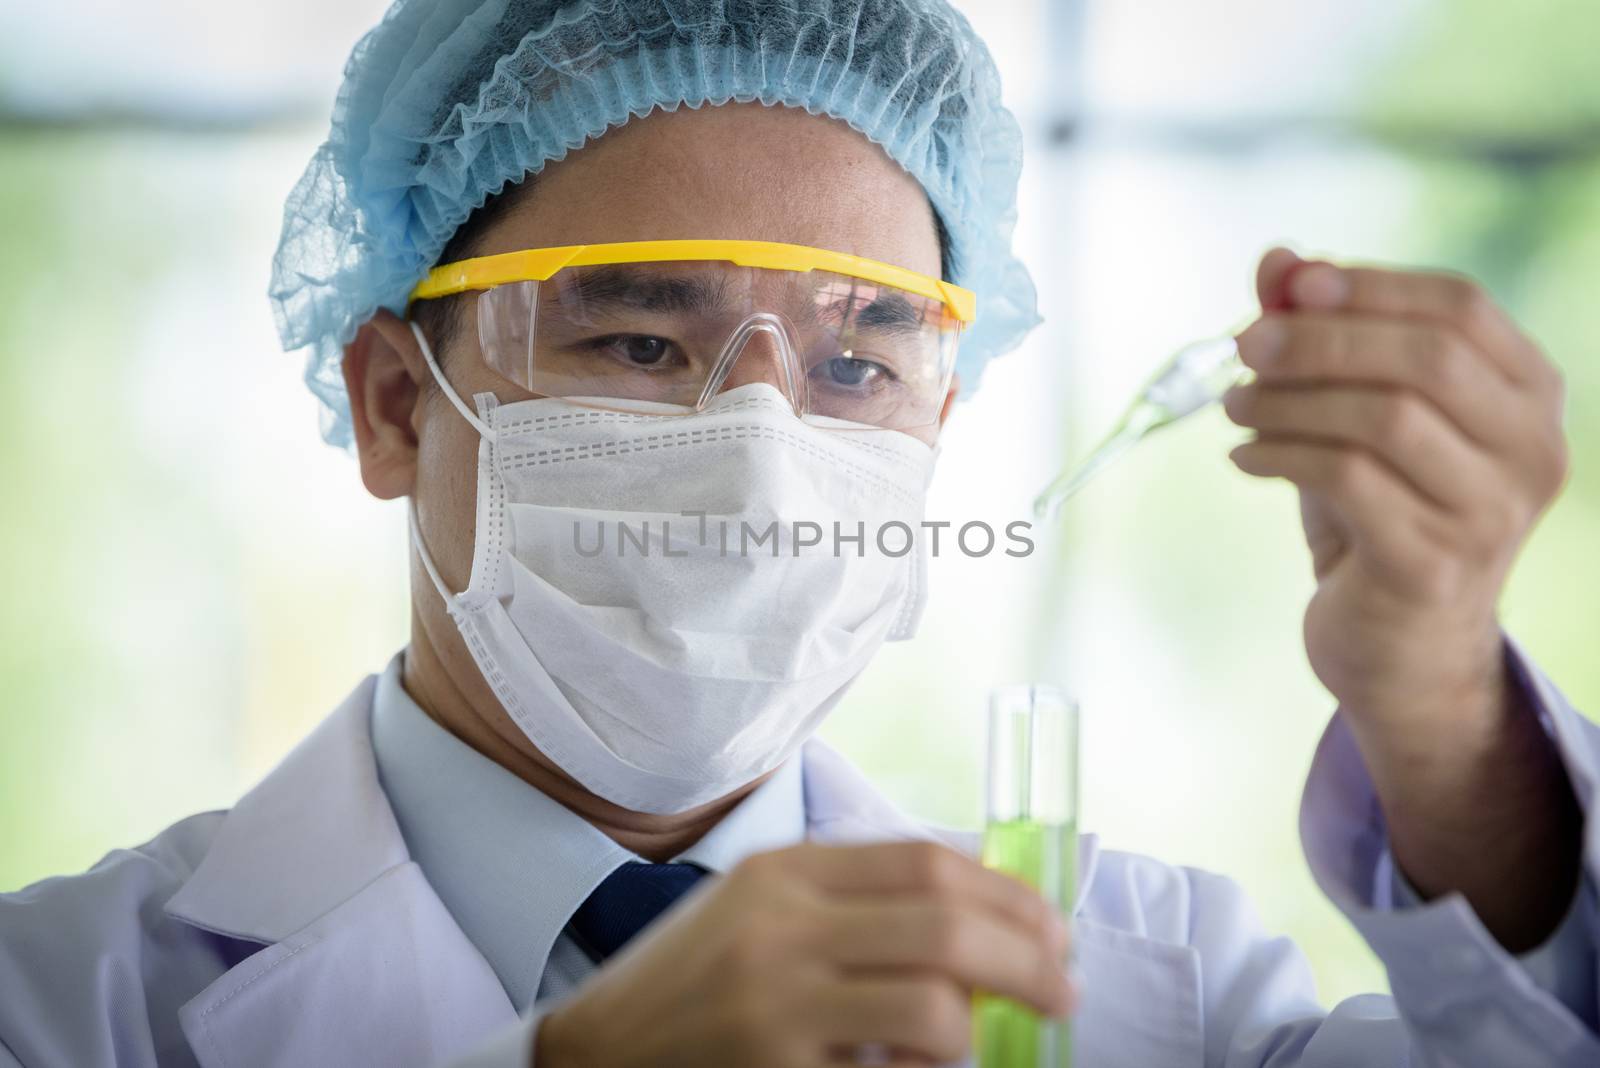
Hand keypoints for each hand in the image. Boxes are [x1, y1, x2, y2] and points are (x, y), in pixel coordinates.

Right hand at [536, 841, 1074, 1067]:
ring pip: (934, 1011)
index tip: (1051, 926)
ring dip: (979, 1032)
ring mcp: (775, 1008)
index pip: (925, 862)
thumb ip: (854, 899)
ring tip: (979, 1040)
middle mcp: (779, 929)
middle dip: (1030, 959)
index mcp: (783, 872)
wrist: (597, 1053)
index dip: (1007, 894)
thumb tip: (983, 913)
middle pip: (946, 928)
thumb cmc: (695, 978)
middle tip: (1064, 989)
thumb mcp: (760, 908)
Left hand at [1224, 247, 1579, 948]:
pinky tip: (1243, 457)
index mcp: (1528, 396)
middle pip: (1426, 356)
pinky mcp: (1433, 563)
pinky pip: (1346, 478)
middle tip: (1241, 345)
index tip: (1288, 283)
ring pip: (1384, 416)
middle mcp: (1531, 450)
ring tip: (1232, 405)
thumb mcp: (1353, 415)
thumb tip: (1276, 259)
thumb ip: (1323, 334)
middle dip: (1319, 339)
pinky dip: (1279, 454)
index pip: (1461, 307)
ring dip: (1288, 399)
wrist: (1401, 649)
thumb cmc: (1381, 515)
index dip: (1370, 284)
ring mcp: (1490, 513)